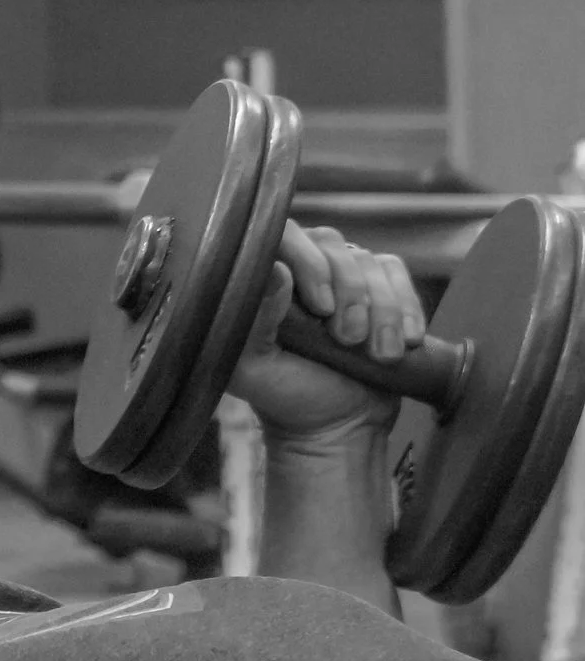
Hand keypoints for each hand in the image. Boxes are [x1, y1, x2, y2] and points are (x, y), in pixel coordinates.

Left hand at [228, 222, 425, 443]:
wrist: (337, 426)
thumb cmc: (285, 395)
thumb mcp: (254, 366)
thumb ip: (254, 317)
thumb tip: (274, 269)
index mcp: (262, 277)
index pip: (281, 234)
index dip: (308, 262)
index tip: (320, 308)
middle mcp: (302, 265)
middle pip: (331, 244)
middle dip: (349, 295)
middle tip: (347, 341)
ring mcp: (343, 275)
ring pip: (369, 262)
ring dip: (381, 311)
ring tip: (376, 354)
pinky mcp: (380, 288)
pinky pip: (398, 274)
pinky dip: (407, 307)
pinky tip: (405, 341)